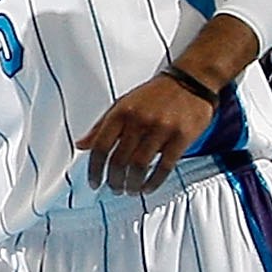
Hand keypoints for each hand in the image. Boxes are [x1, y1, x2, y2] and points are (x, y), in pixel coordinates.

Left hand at [77, 68, 213, 192]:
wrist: (191, 81)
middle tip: (114, 189)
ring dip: (133, 184)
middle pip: (119, 160)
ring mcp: (161, 129)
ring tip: (130, 190)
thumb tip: (81, 145)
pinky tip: (148, 187)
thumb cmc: (154, 95)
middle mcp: (139, 120)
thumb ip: (101, 126)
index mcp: (121, 112)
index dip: (95, 169)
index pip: (100, 146)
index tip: (94, 182)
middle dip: (114, 181)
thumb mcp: (122, 104)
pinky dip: (153, 182)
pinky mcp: (181, 137)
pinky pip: (164, 167)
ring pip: (140, 166)